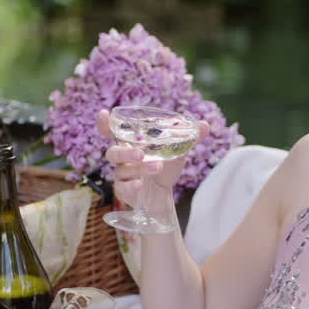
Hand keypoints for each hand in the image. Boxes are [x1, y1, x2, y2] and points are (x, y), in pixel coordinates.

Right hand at [96, 109, 210, 210]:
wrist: (164, 195)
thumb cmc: (165, 169)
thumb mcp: (177, 152)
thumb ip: (189, 138)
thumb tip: (205, 125)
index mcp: (130, 145)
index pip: (111, 133)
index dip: (105, 124)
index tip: (103, 113)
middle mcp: (122, 160)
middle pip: (112, 153)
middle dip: (125, 152)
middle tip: (141, 153)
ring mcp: (121, 176)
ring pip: (122, 170)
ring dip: (139, 168)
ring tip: (158, 167)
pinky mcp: (124, 191)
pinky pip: (122, 188)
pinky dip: (131, 186)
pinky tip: (141, 184)